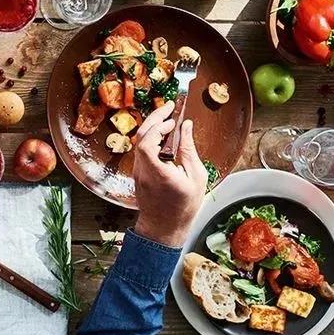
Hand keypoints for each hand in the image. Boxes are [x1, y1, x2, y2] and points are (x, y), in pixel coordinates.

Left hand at [132, 102, 207, 247]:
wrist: (163, 228)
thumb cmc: (183, 207)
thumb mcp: (196, 178)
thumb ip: (189, 150)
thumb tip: (187, 127)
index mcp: (158, 173)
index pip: (146, 143)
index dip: (156, 126)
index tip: (172, 118)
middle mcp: (143, 170)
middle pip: (140, 137)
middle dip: (154, 118)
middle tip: (170, 106)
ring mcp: (137, 171)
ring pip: (139, 141)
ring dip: (152, 126)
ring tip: (169, 118)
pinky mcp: (137, 172)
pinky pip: (141, 149)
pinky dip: (151, 137)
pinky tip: (164, 134)